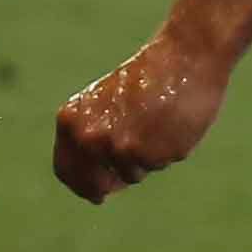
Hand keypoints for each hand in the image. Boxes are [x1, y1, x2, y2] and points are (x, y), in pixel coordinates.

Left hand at [54, 30, 230, 203]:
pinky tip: (172, 125)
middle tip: (122, 177)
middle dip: (108, 184)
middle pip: (95, 185)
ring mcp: (123, 149)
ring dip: (143, 160)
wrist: (185, 57)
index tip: (93, 194)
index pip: (66, 170)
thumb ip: (92, 138)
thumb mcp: (103, 104)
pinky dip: (165, 152)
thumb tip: (96, 190)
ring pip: (132, 175)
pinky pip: (158, 165)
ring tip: (155, 125)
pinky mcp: (155, 155)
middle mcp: (93, 138)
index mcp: (73, 121)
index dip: (79, 185)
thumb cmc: (146, 78)